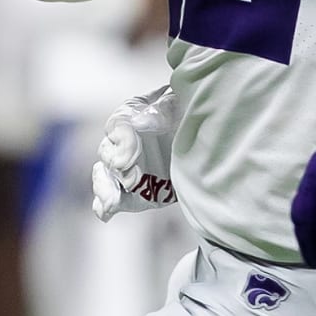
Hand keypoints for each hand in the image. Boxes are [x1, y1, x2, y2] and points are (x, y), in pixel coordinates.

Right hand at [91, 86, 179, 221]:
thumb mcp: (183, 103)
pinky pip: (115, 200)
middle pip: (108, 152)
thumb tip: (141, 121)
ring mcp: (128, 169)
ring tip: (111, 200)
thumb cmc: (192, 113)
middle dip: (116, 164)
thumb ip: (165, 106)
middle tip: (129, 172)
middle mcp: (124, 144)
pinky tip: (107, 213)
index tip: (129, 155)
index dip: (122, 140)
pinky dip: (106, 207)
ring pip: (105, 177)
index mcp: (132, 116)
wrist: (210, 139)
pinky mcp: (137, 192)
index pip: (118, 125)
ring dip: (105, 188)